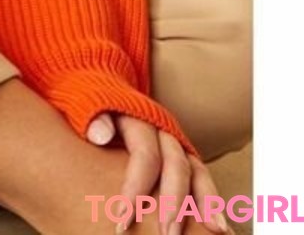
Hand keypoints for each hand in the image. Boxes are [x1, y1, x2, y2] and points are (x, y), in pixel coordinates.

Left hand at [86, 113, 228, 233]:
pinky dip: (212, 200)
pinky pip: (201, 176)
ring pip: (197, 171)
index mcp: (139, 117)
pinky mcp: (181, 153)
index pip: (144, 156)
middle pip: (176, 165)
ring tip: (216, 231)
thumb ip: (92, 118)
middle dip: (175, 203)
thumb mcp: (83, 103)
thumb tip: (100, 135)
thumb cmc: (87, 102)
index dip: (135, 189)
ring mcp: (175, 141)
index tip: (122, 220)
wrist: (100, 84)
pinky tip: (220, 225)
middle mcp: (162, 129)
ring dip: (206, 202)